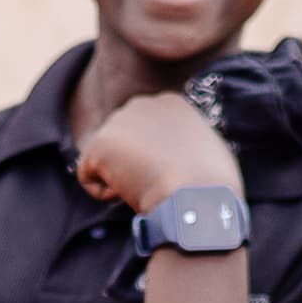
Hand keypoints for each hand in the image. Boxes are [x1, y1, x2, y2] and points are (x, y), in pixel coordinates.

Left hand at [72, 90, 242, 219]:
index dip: (154, 161)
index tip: (169, 175)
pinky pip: (88, 176)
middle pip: (122, 144)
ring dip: (121, 180)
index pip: (146, 133)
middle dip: (132, 166)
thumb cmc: (213, 186)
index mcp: (172, 104)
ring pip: (106, 160)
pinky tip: (127, 193)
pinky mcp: (99, 143)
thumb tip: (177, 159)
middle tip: (156, 184)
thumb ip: (187, 145)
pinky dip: (103, 193)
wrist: (196, 198)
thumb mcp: (210, 153)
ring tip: (147, 187)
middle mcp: (143, 103)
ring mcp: (119, 121)